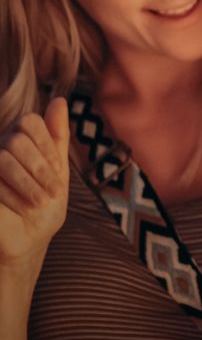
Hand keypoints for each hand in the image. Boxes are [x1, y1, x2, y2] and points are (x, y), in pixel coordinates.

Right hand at [0, 97, 69, 267]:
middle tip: (52, 192)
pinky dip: (11, 194)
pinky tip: (22, 207)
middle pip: (18, 138)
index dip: (46, 145)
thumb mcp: (59, 169)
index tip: (59, 170)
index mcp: (19, 141)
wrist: (27, 241)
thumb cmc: (44, 205)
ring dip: (29, 182)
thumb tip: (58, 99)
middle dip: (40, 167)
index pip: (30, 122)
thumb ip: (57, 136)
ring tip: (40, 202)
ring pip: (5, 156)